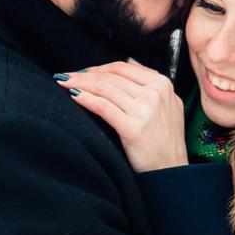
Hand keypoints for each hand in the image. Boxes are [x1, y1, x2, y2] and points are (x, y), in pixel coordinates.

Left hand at [56, 61, 187, 171]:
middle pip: (111, 77)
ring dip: (80, 83)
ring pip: (104, 88)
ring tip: (64, 83)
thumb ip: (150, 84)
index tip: (83, 72)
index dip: (99, 68)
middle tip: (67, 76)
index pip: (123, 68)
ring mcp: (144, 110)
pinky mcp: (133, 127)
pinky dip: (85, 98)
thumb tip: (129, 62)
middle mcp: (155, 94)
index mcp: (162, 85)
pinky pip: (103, 106)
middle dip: (85, 75)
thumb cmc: (165, 142)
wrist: (170, 171)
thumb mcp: (168, 105)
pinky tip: (73, 96)